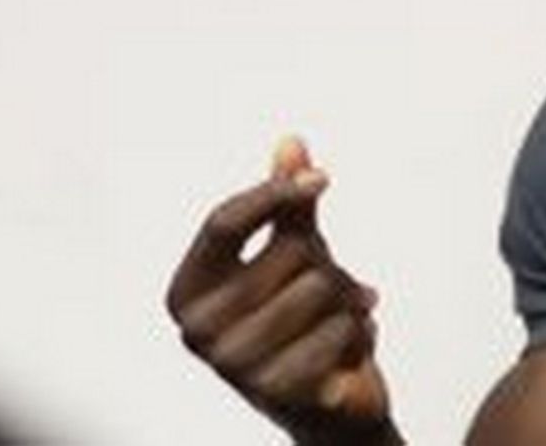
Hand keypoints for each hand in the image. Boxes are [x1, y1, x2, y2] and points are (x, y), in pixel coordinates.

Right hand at [167, 137, 399, 445]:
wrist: (328, 404)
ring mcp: (234, 366)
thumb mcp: (292, 254)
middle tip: (330, 291)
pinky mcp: (277, 392)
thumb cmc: (300, 319)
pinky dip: (358, 331)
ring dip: (348, 299)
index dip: (275, 191)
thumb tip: (290, 141)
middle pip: (287, 251)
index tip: (322, 178)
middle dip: (326, 262)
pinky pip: (340, 328)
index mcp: (188, 291)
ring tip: (338, 320)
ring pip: (321, 286)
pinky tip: (347, 351)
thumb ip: (288, 203)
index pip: (225, 221)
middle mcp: (198, 331)